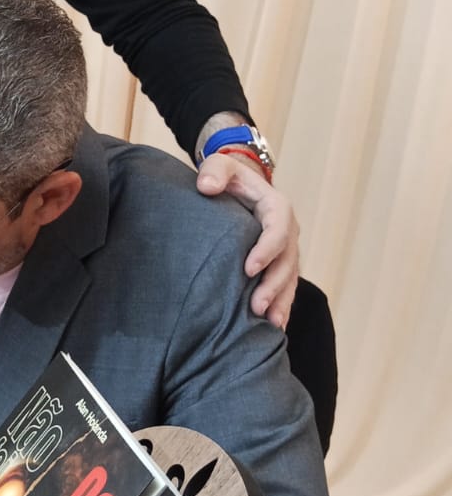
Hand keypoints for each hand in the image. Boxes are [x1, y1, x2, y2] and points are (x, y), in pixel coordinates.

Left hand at [195, 153, 298, 327]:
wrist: (238, 187)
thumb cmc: (227, 177)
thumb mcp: (219, 166)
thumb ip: (214, 171)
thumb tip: (206, 187)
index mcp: (276, 207)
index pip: (278, 229)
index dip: (267, 249)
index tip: (248, 268)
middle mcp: (287, 230)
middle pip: (287, 261)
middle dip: (274, 285)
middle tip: (256, 306)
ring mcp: (285, 250)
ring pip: (289, 279)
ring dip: (281, 301)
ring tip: (270, 324)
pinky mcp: (278, 264)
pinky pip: (285, 288)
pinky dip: (281, 307)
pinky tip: (273, 329)